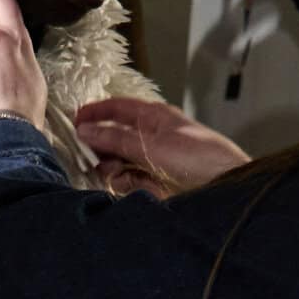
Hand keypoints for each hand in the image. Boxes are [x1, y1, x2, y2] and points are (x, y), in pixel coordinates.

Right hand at [75, 96, 249, 199]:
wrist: (225, 189)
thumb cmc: (198, 158)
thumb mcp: (152, 145)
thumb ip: (116, 139)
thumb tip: (85, 131)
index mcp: (154, 117)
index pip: (117, 108)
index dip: (95, 112)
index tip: (74, 122)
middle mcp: (151, 136)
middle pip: (114, 138)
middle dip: (101, 149)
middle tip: (91, 160)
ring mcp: (153, 161)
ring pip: (119, 163)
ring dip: (114, 170)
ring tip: (121, 177)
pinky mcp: (156, 183)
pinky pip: (130, 182)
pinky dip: (128, 185)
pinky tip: (139, 187)